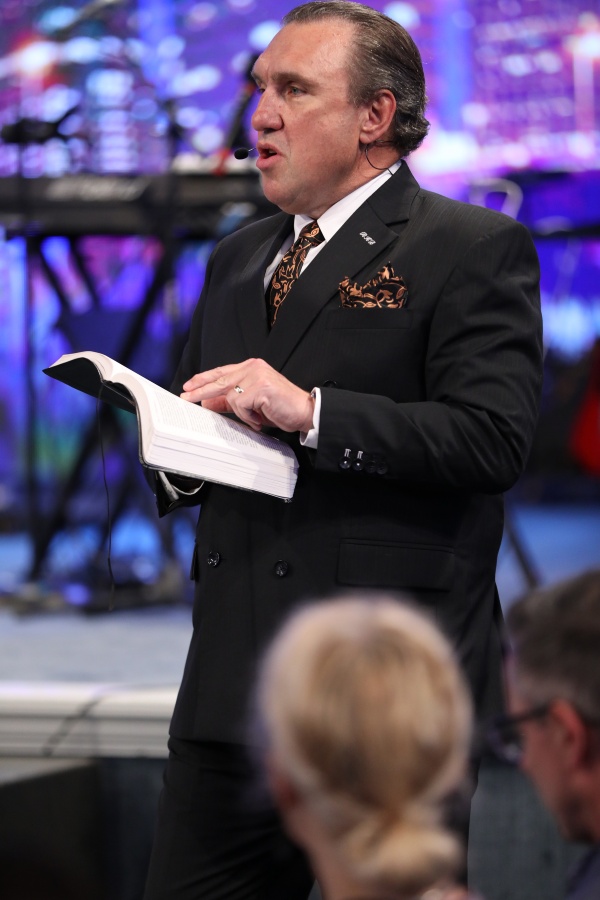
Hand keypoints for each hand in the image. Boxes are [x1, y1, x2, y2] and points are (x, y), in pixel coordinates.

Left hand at [180, 358, 314, 433]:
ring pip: (231, 396)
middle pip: (220, 379)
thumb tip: (208, 401)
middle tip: (186, 397)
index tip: (189, 386)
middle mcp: (253, 367)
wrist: (304, 411)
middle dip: (201, 390)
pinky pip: (241, 405)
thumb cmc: (280, 407)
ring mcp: (257, 375)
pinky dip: (249, 416)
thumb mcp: (250, 404)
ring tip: (257, 417)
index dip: (204, 379)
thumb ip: (230, 401)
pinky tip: (260, 418)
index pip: (222, 371)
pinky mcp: (260, 387)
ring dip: (242, 413)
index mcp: (251, 367)